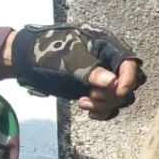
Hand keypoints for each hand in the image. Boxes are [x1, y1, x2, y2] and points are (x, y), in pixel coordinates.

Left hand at [5, 24, 145, 119]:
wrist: (26, 61)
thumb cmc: (46, 52)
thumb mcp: (67, 58)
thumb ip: (91, 70)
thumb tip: (113, 83)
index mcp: (107, 45)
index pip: (130, 62)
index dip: (128, 78)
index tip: (118, 91)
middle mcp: (110, 62)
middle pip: (131, 83)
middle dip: (114, 94)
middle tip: (92, 94)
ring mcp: (104, 78)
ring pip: (121, 98)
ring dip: (105, 104)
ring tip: (83, 102)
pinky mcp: (96, 92)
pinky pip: (111, 107)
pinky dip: (103, 112)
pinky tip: (87, 110)